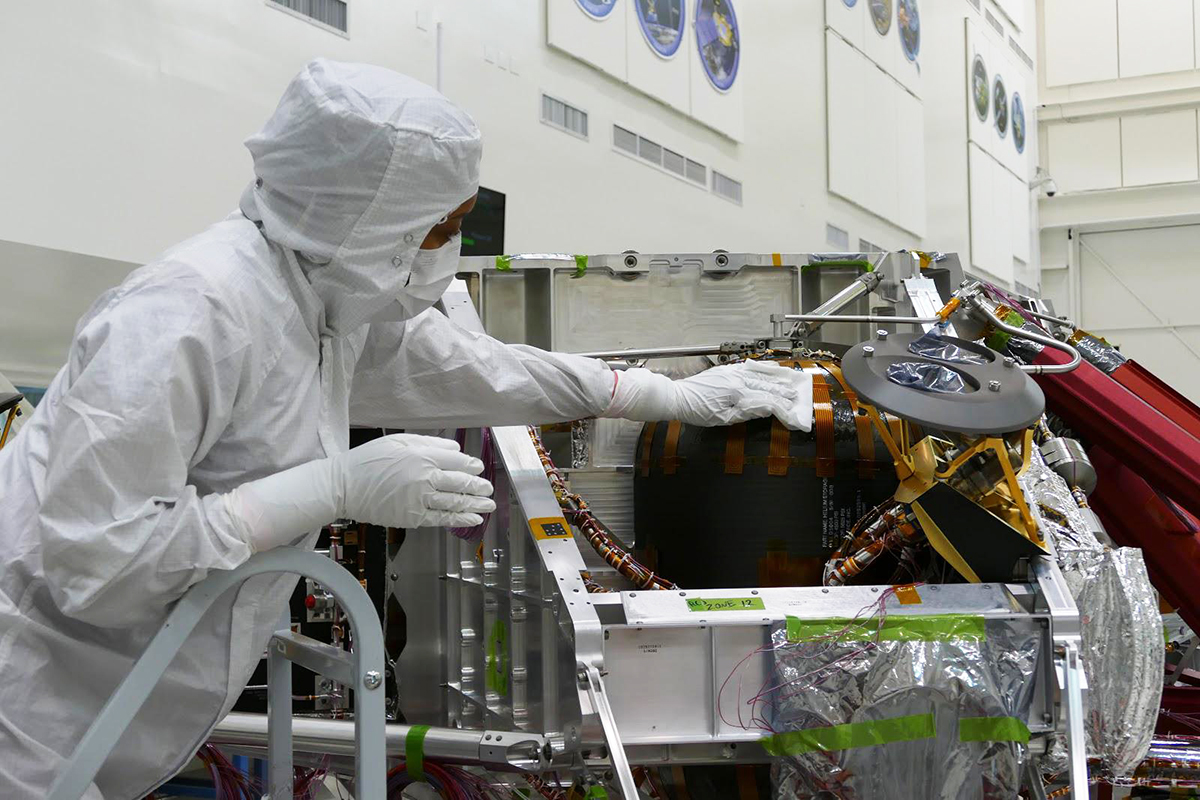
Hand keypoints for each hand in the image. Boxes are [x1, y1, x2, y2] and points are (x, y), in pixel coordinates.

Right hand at [338, 434, 494, 528]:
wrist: (343, 485)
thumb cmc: (368, 461)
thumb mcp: (399, 441)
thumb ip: (430, 443)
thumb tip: (455, 449)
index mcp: (422, 456)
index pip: (457, 461)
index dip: (472, 465)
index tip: (479, 468)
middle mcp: (424, 478)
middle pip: (460, 482)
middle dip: (478, 486)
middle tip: (488, 488)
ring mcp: (418, 500)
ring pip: (455, 502)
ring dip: (475, 503)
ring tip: (489, 504)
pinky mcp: (412, 518)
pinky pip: (441, 519)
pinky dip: (460, 519)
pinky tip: (473, 518)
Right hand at [603, 361, 813, 430]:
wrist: (675, 398)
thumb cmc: (694, 392)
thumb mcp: (718, 378)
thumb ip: (737, 377)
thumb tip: (755, 379)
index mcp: (735, 373)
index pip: (764, 374)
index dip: (780, 378)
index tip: (793, 381)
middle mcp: (738, 380)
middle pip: (769, 384)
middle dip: (787, 389)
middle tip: (802, 393)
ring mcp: (735, 393)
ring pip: (766, 394)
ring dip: (783, 400)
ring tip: (797, 404)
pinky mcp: (731, 408)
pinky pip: (755, 408)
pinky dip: (769, 409)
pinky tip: (779, 412)